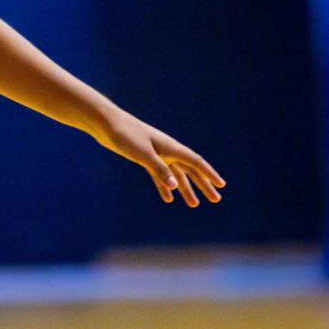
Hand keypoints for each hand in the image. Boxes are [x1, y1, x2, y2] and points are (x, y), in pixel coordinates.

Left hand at [101, 113, 223, 206]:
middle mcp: (167, 151)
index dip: (210, 174)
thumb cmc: (126, 135)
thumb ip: (159, 170)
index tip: (221, 185)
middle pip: (190, 170)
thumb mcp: (143, 154)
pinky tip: (168, 199)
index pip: (196, 162)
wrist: (106, 124)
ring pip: (175, 175)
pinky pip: (159, 175)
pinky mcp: (144, 158)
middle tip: (215, 199)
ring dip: (185, 189)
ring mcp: (156, 155)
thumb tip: (174, 186)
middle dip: (203, 185)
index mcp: (171, 147)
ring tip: (194, 204)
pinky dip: (164, 186)